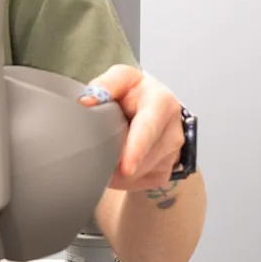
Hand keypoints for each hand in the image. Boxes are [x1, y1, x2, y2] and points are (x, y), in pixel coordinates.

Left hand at [78, 64, 184, 190]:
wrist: (153, 108)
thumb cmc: (134, 92)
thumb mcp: (121, 79)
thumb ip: (106, 85)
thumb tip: (87, 102)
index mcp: (162, 104)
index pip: (148, 130)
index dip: (136, 150)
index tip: (126, 168)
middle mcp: (173, 130)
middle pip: (142, 158)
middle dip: (117, 161)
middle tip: (95, 155)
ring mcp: (173, 153)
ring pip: (139, 173)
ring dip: (118, 171)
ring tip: (105, 153)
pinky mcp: (167, 170)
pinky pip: (139, 182)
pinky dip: (123, 179)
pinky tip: (116, 163)